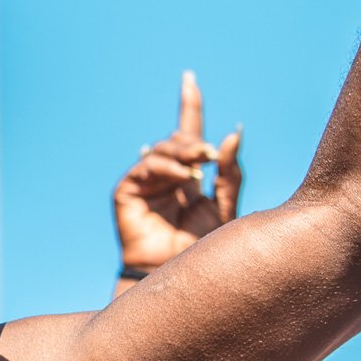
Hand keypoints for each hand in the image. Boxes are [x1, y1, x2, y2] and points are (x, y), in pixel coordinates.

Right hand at [113, 71, 242, 275]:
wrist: (178, 282)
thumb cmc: (203, 254)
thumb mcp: (226, 209)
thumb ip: (230, 174)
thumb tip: (233, 133)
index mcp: (191, 180)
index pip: (190, 135)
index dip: (189, 106)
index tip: (189, 79)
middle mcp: (167, 179)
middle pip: (177, 140)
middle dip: (193, 141)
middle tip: (208, 155)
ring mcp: (146, 186)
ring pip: (162, 150)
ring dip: (182, 152)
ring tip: (200, 163)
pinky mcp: (126, 195)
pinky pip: (145, 168)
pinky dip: (166, 168)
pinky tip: (184, 177)